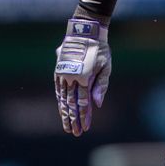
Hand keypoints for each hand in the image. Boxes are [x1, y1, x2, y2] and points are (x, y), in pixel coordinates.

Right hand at [54, 19, 110, 135]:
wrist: (84, 32)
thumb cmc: (100, 50)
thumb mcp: (106, 66)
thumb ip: (101, 85)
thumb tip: (96, 104)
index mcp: (84, 78)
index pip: (83, 102)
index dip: (84, 117)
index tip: (84, 128)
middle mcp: (71, 78)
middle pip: (71, 104)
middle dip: (73, 119)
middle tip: (74, 133)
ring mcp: (63, 75)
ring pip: (62, 98)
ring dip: (65, 113)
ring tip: (67, 125)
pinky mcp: (59, 71)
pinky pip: (59, 90)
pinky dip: (60, 101)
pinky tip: (61, 109)